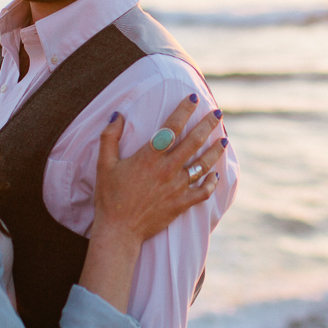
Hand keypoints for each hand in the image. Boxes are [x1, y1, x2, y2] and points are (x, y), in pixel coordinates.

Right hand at [92, 97, 225, 245]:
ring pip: (203, 164)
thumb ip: (109, 137)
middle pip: (194, 141)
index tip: (195, 98)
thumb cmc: (109, 196)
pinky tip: (216, 175)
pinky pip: (203, 191)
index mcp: (150, 156)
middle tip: (218, 113)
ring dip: (215, 151)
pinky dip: (211, 183)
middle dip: (208, 125)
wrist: (119, 230)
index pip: (172, 126)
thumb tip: (117, 115)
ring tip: (224, 140)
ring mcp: (177, 186)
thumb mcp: (104, 164)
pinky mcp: (181, 203)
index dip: (185, 110)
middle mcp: (167, 168)